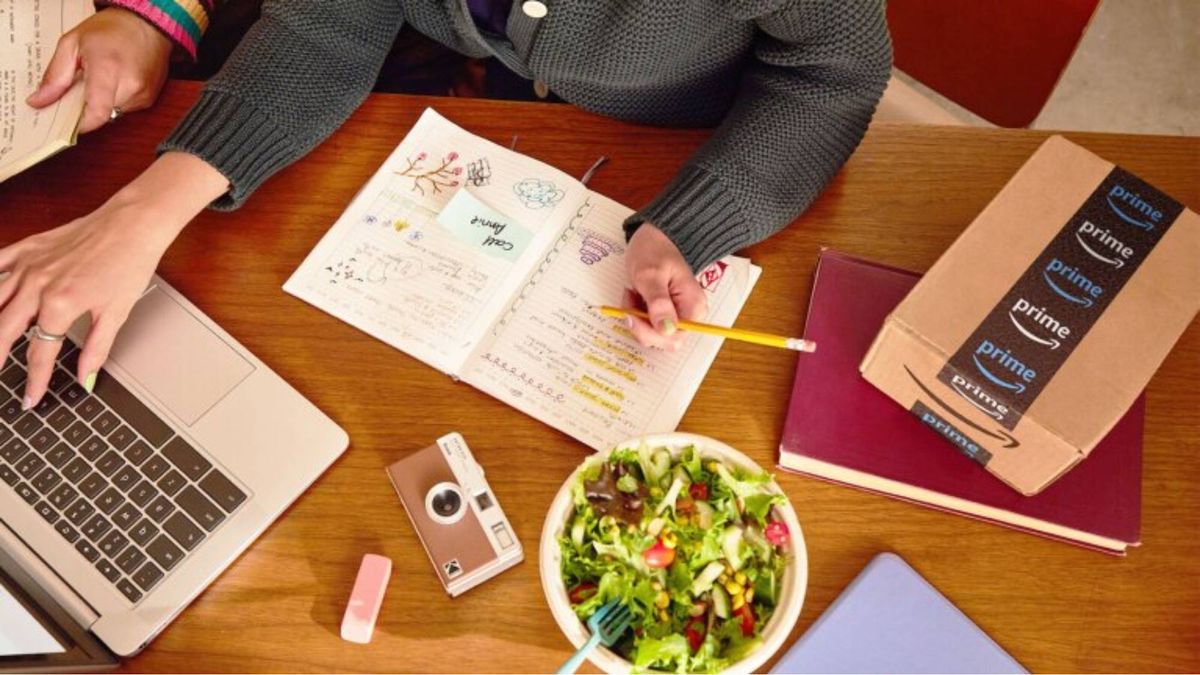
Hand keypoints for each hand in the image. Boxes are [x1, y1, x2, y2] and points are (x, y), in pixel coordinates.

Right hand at [0, 152, 226, 408]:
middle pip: (3, 331)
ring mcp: (28, 265)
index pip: (40, 353)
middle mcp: (37, 286)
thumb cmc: (130, 264)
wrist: (133, 224)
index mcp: (61, 305)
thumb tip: (87, 377)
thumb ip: (97, 348)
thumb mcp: (117, 312)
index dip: (34, 381)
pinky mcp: (27, 248)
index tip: (30, 398)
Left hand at [26, 7, 172, 132]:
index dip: (80, 124)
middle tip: (79, 89)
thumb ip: (55, 75)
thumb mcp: (72, 43)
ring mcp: (143, 93)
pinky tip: (114, 81)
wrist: (147, 24)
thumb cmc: (111, 29)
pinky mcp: (149, 98)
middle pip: (101, 114)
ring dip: (102, 102)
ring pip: (113, 113)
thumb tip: (40, 101)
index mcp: (108, 68)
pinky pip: (126, 109)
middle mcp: (130, 85)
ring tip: (100, 80)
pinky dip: (115, 99)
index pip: (96, 112)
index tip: (65, 123)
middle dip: (86, 107)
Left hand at [623, 224, 707, 349]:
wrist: (656, 237)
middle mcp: (689, 315)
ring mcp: (677, 315)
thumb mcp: (651, 274)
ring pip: (653, 335)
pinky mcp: (665, 314)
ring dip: (636, 318)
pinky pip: (649, 326)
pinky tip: (634, 296)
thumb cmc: (656, 250)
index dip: (649, 331)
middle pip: (663, 340)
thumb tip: (666, 330)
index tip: (631, 313)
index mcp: (693, 307)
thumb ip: (658, 303)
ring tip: (632, 294)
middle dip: (640, 324)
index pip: (674, 337)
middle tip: (629, 299)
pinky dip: (636, 314)